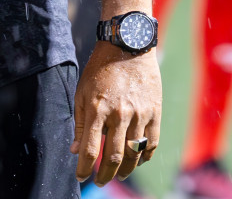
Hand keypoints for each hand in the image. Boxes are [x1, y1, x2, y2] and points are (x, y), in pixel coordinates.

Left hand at [72, 43, 161, 185]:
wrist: (128, 48)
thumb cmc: (99, 70)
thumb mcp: (82, 93)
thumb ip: (81, 124)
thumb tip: (76, 151)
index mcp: (97, 110)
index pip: (91, 149)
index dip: (85, 168)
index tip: (81, 178)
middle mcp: (119, 115)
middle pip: (114, 157)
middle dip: (104, 174)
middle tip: (99, 182)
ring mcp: (140, 115)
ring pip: (134, 154)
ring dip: (125, 170)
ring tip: (116, 175)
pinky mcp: (155, 113)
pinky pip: (151, 143)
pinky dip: (145, 156)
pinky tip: (138, 162)